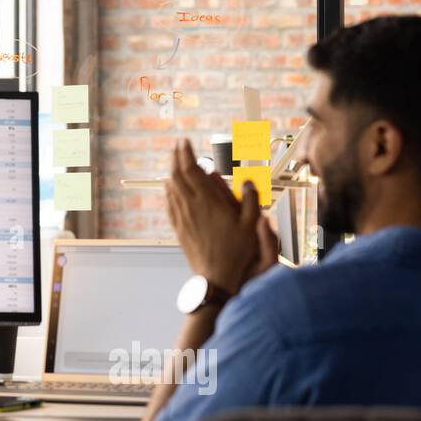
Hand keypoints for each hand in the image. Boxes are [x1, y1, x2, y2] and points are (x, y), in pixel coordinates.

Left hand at [164, 139, 278, 295]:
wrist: (217, 278)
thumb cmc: (237, 254)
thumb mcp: (251, 225)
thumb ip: (249, 200)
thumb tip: (246, 181)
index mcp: (208, 202)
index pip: (192, 170)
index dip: (186, 154)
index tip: (184, 142)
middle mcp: (191, 207)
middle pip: (177, 176)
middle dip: (176, 158)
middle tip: (178, 147)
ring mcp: (183, 218)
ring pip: (171, 188)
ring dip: (172, 172)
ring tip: (175, 162)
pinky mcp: (179, 229)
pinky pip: (170, 204)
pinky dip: (169, 190)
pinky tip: (170, 187)